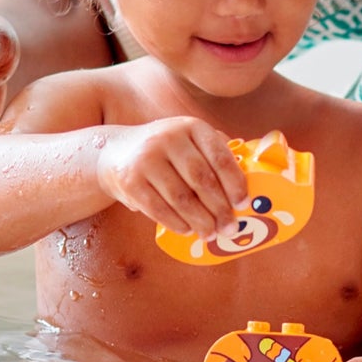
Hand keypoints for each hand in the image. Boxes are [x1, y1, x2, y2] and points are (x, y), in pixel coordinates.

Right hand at [95, 117, 248, 238]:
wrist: (115, 152)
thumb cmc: (165, 152)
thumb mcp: (189, 141)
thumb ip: (215, 155)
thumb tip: (247, 187)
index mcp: (191, 127)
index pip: (220, 157)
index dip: (235, 183)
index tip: (244, 204)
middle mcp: (169, 138)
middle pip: (202, 180)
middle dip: (220, 209)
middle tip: (231, 228)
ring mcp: (147, 158)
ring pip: (181, 198)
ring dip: (200, 221)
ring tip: (211, 235)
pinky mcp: (130, 180)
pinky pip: (159, 208)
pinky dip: (176, 223)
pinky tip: (187, 230)